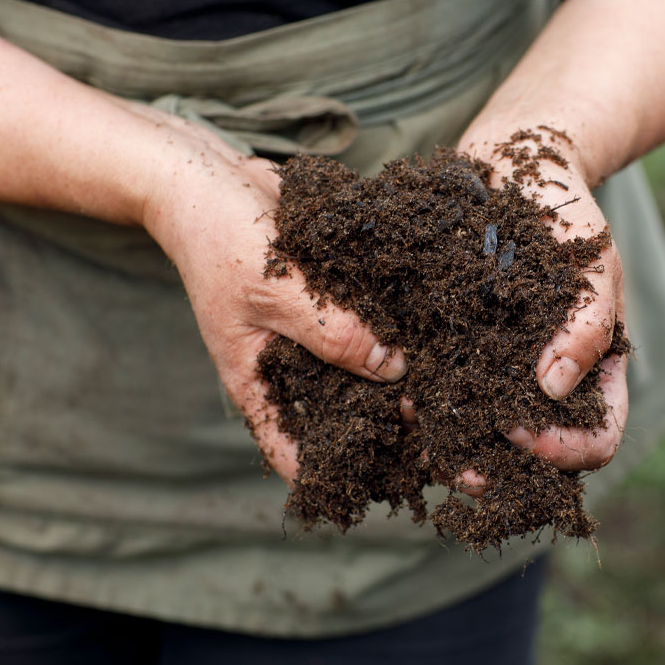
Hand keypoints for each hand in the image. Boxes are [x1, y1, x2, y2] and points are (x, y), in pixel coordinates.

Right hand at [135, 107, 405, 483]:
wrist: (212, 177)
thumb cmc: (220, 239)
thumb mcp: (274, 292)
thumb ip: (332, 333)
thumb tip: (396, 371)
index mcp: (258, 381)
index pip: (291, 449)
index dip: (330, 474)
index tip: (378, 487)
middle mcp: (290, 364)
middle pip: (340, 413)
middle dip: (384, 426)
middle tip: (440, 434)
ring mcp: (312, 331)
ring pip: (361, 371)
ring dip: (399, 380)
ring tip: (452, 392)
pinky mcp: (334, 298)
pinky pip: (369, 324)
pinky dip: (397, 332)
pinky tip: (439, 335)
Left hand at [457, 127, 629, 481]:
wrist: (509, 168)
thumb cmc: (565, 216)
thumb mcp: (593, 263)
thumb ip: (589, 324)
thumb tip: (555, 388)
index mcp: (595, 372)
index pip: (596, 440)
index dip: (563, 451)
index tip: (520, 432)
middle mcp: (546, 383)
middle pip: (534, 452)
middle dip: (500, 468)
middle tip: (460, 470)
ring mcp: (502, 369)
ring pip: (485, 432)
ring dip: (457, 446)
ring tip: (424, 436)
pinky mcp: (458, 349)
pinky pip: (446, 390)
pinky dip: (429, 402)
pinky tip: (404, 395)